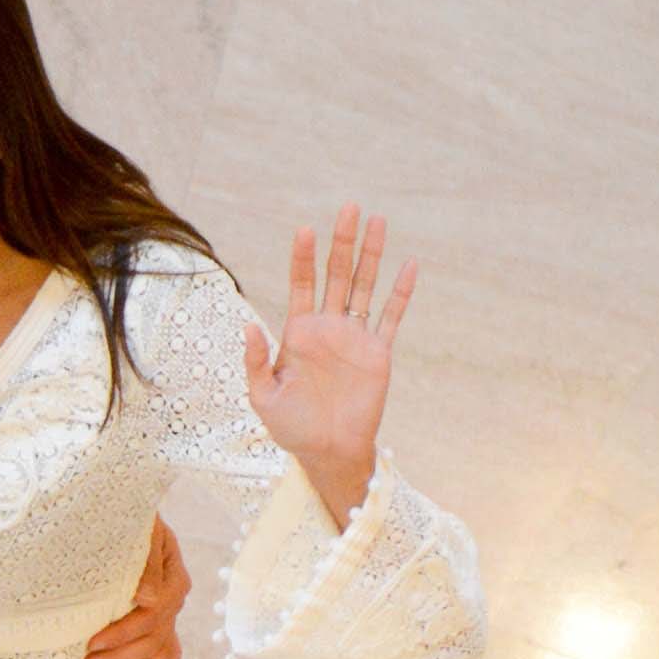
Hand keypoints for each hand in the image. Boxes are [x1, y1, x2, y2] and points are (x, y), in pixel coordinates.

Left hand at [80, 514, 190, 658]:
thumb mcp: (142, 531)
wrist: (134, 514)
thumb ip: (146, 564)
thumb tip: (147, 599)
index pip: (151, 614)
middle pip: (151, 638)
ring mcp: (172, 614)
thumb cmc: (130, 519)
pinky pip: (171, 656)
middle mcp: (176, 600)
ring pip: (159, 654)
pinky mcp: (165, 623)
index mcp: (173, 578)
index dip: (122, 632)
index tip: (91, 643)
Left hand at [243, 207, 415, 527]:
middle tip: (350, 207)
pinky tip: (410, 265)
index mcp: (298, 332)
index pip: (301, 283)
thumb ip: (255, 362)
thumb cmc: (291, 427)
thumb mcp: (263, 396)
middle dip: (342, 241)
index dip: (303, 257)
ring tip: (377, 221)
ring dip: (371, 255)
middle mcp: (328, 327)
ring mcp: (354, 337)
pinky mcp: (378, 353)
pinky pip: (391, 317)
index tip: (304, 229)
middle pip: (336, 274)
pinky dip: (401, 293)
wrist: (327, 452)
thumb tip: (248, 327)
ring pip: (364, 286)